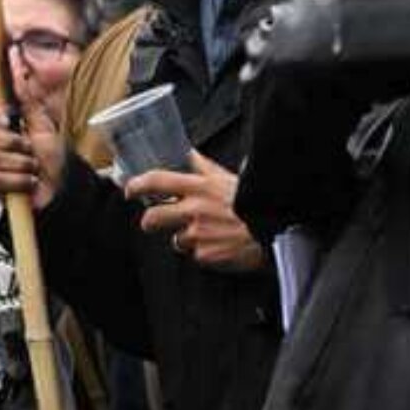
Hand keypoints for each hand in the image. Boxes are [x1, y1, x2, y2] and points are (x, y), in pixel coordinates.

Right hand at [0, 69, 64, 209]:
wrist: (61, 186)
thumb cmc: (52, 155)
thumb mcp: (42, 121)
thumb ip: (26, 95)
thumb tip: (16, 59)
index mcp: (2, 122)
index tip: (6, 118)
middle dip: (13, 143)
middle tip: (30, 148)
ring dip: (18, 163)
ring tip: (33, 167)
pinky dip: (15, 180)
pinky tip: (27, 181)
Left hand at [129, 152, 265, 272]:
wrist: (280, 228)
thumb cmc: (256, 201)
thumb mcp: (227, 177)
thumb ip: (204, 167)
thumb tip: (189, 153)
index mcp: (199, 187)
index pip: (156, 181)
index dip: (137, 186)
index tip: (130, 190)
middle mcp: (194, 210)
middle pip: (152, 218)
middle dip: (150, 221)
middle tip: (155, 221)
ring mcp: (199, 235)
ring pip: (176, 240)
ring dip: (186, 239)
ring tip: (208, 233)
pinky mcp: (207, 255)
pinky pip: (197, 256)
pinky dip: (205, 253)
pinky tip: (220, 245)